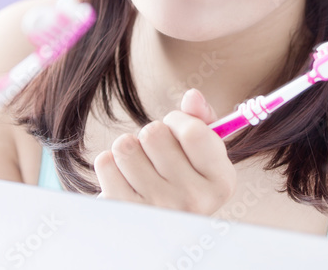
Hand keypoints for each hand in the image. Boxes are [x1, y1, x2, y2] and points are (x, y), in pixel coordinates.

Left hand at [94, 88, 235, 214]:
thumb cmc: (180, 182)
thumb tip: (193, 96)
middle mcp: (193, 200)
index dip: (178, 120)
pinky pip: (106, 162)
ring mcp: (158, 210)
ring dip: (129, 148)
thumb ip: (201, 121)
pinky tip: (123, 179)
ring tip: (139, 166)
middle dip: (150, 135)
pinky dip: (111, 165)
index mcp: (221, 182)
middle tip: (156, 154)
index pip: (193, 131)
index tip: (176, 131)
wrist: (157, 232)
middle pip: (154, 132)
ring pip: (126, 145)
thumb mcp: (201, 155)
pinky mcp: (125, 213)